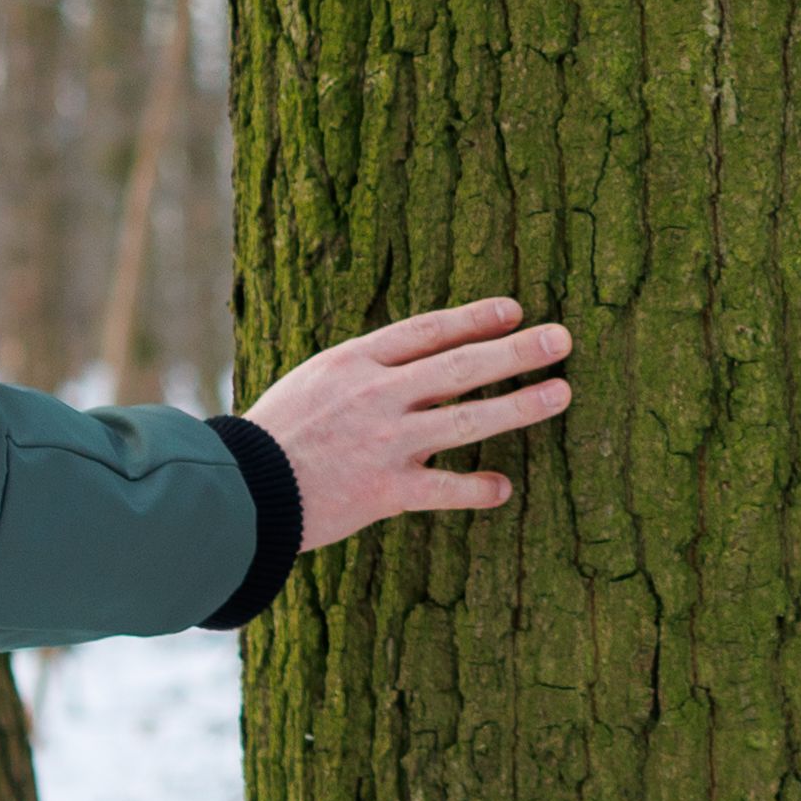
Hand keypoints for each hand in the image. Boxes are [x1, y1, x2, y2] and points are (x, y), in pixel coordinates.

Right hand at [245, 297, 576, 550]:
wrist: (239, 490)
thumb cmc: (272, 435)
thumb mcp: (313, 381)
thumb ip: (362, 371)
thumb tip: (415, 363)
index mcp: (355, 360)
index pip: (428, 330)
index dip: (475, 317)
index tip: (515, 310)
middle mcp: (377, 394)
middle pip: (460, 365)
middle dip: (516, 350)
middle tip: (561, 339)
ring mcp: (385, 442)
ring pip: (467, 418)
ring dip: (520, 405)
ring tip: (561, 393)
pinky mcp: (386, 490)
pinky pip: (445, 488)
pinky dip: (477, 488)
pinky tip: (505, 487)